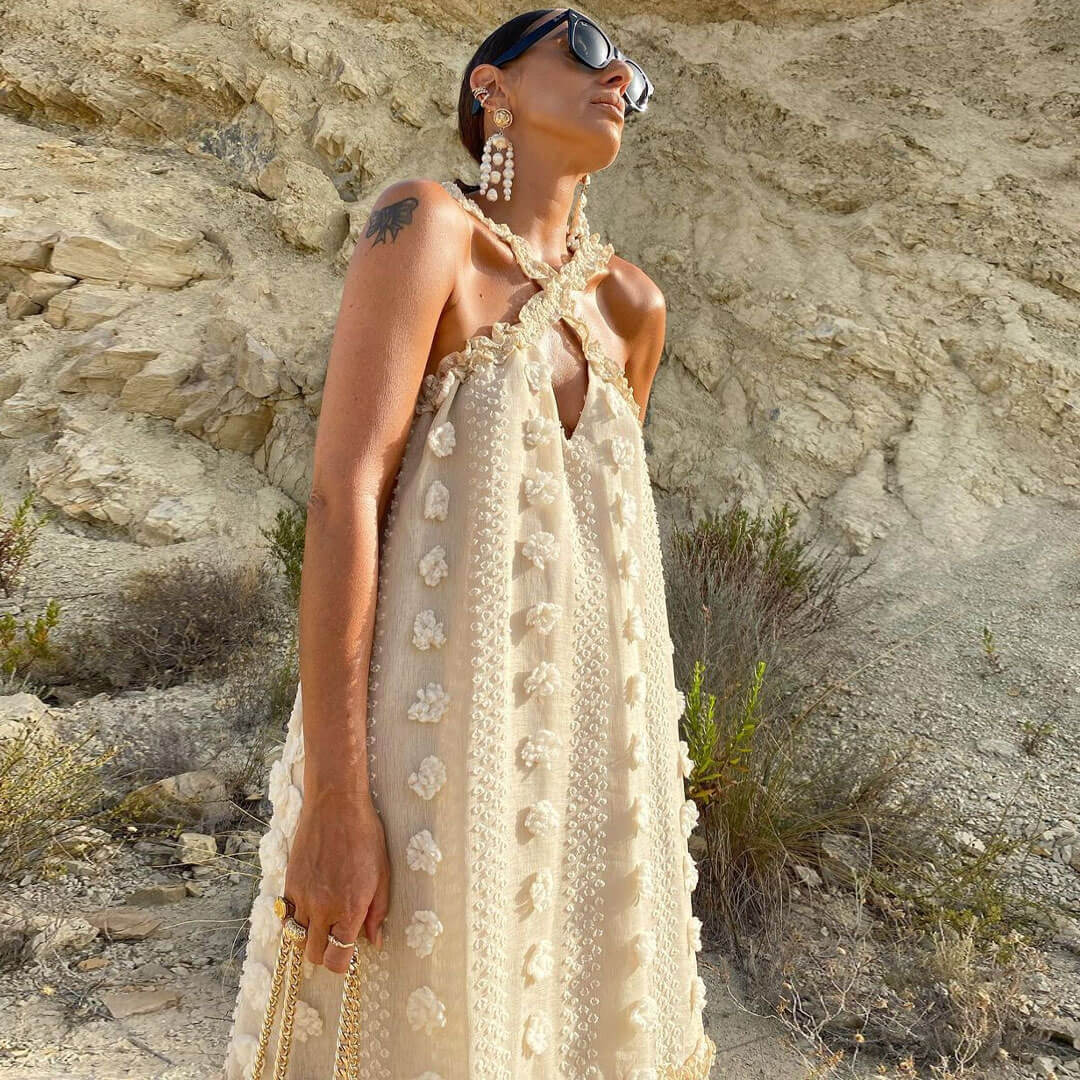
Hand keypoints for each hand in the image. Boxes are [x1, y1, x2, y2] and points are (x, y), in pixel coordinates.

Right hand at [282, 788, 389, 973]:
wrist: (336, 805)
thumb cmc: (365, 835)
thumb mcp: (382, 874)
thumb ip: (377, 912)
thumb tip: (374, 940)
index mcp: (350, 909)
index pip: (337, 960)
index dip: (343, 963)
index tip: (348, 951)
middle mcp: (323, 909)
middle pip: (314, 955)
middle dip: (325, 952)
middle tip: (336, 937)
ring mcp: (302, 897)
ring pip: (296, 938)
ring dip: (309, 937)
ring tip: (323, 921)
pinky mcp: (289, 883)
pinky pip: (287, 915)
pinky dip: (296, 918)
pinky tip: (310, 904)